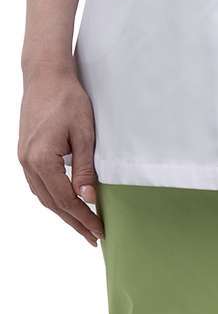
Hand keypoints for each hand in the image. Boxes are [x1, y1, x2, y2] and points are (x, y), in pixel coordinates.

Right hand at [18, 61, 103, 245]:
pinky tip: (66, 203)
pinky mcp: (26, 153)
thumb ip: (84, 169)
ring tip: (83, 225)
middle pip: (52, 203)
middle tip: (93, 237)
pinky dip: (53, 198)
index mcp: (41, 160)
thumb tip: (88, 199)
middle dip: (74, 222)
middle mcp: (27, 163)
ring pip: (43, 196)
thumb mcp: (84, 134)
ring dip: (63, 213)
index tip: (99, 231)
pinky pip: (39, 184)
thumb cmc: (67, 99)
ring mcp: (23, 159)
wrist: (45, 76)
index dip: (83, 218)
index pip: (65, 200)